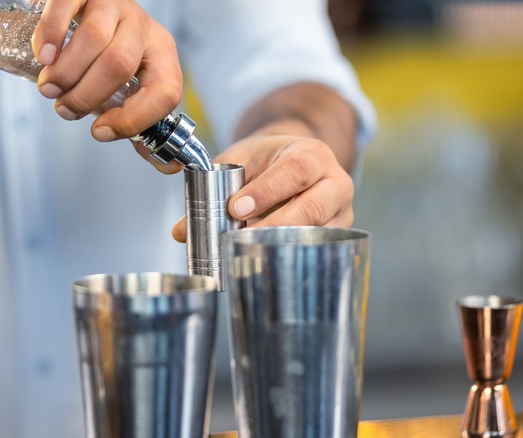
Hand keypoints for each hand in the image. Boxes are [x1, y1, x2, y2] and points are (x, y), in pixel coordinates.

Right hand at [31, 0, 182, 141]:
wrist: (91, 9)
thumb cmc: (111, 57)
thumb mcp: (132, 89)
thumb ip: (143, 125)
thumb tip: (169, 167)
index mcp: (163, 57)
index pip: (164, 92)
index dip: (133, 118)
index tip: (99, 131)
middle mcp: (144, 28)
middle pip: (119, 65)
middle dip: (86, 96)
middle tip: (64, 109)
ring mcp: (115, 4)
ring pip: (94, 39)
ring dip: (66, 72)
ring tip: (49, 88)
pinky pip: (67, 7)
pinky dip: (51, 35)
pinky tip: (43, 56)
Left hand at [171, 134, 354, 241]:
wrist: (295, 161)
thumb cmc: (268, 161)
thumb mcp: (240, 162)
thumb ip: (213, 188)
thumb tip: (181, 231)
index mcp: (313, 155)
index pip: (295, 171)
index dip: (266, 192)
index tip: (236, 208)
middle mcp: (335, 183)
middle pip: (313, 207)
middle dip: (275, 225)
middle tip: (240, 237)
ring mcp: (341, 213)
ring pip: (317, 234)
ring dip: (281, 246)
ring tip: (248, 255)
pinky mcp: (336, 237)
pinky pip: (316, 251)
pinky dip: (289, 258)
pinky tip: (265, 266)